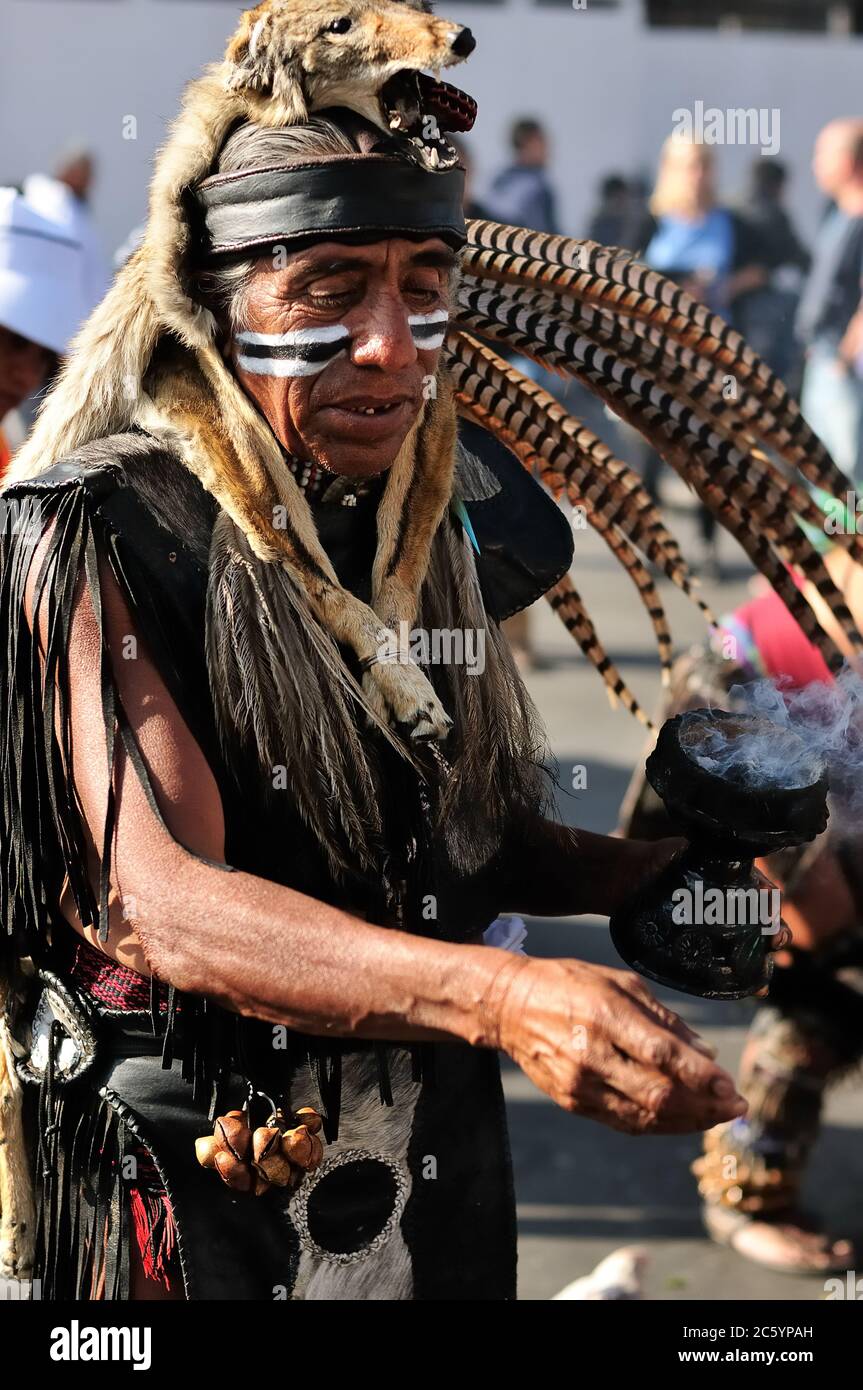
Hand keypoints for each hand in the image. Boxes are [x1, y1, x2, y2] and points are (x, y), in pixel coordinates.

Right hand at [488, 955, 746, 1135]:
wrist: (510, 1006)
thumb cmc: (570, 984)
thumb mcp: (619, 982)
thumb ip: (664, 1018)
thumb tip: (706, 1052)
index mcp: (605, 1015)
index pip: (662, 1055)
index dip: (701, 1076)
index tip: (731, 1086)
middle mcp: (591, 1054)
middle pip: (658, 1095)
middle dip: (705, 1106)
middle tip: (736, 1107)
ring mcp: (580, 1084)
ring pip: (644, 1116)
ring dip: (688, 1122)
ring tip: (717, 1116)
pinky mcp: (573, 1103)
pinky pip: (624, 1122)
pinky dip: (659, 1125)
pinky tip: (683, 1120)